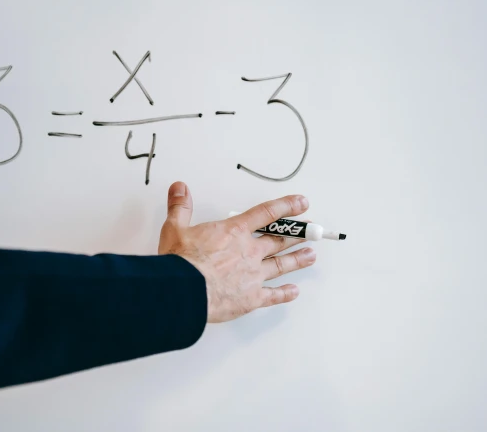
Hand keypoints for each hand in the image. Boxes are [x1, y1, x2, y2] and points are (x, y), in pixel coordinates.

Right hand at [158, 181, 315, 322]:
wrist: (184, 292)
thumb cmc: (181, 262)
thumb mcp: (175, 228)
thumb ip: (180, 207)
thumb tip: (179, 188)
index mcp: (234, 232)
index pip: (265, 214)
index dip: (286, 206)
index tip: (302, 203)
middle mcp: (249, 252)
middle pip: (279, 240)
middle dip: (297, 234)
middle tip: (312, 230)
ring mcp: (253, 276)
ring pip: (281, 265)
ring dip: (297, 259)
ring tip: (311, 255)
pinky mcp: (251, 298)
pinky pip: (273, 295)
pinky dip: (285, 294)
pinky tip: (294, 291)